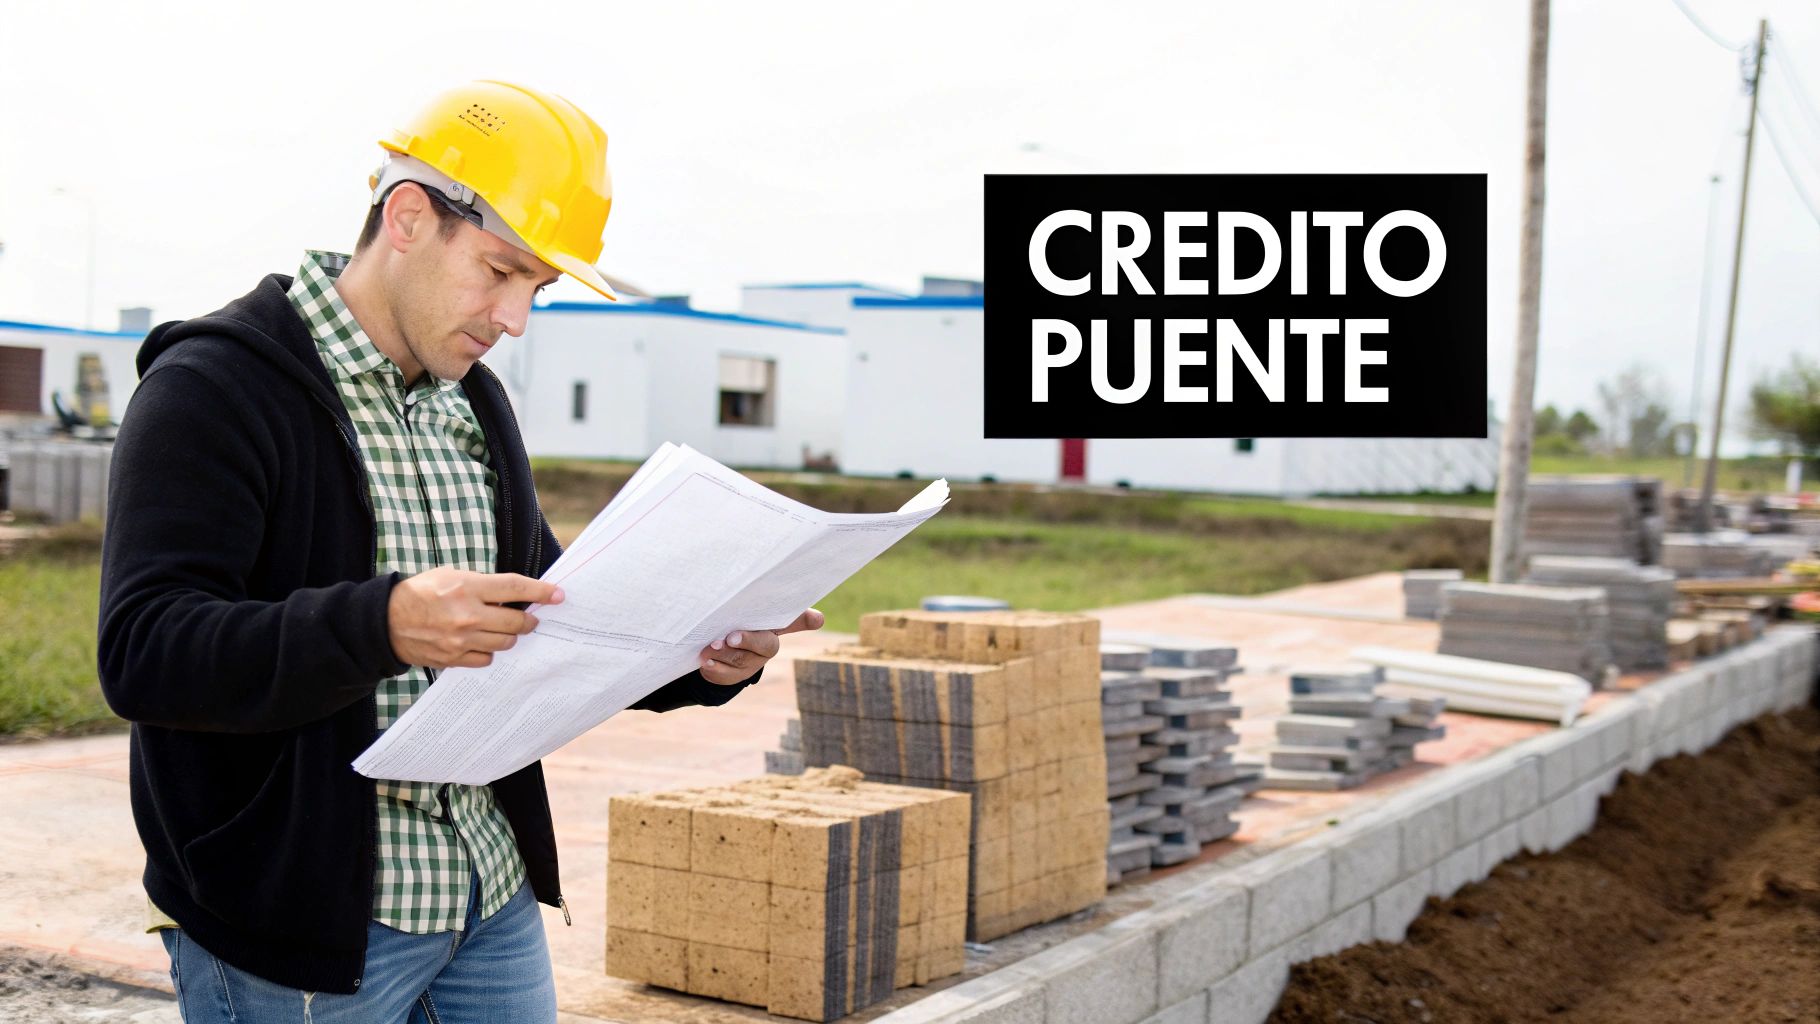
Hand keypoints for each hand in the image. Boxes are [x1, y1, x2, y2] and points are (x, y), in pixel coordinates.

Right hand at [387, 567, 563, 669]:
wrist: (385, 622)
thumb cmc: (421, 593)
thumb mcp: (452, 576)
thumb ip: (483, 585)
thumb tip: (514, 595)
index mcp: (468, 587)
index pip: (515, 588)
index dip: (541, 592)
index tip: (558, 595)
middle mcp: (468, 615)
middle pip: (516, 622)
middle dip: (529, 621)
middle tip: (530, 619)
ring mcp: (461, 640)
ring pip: (505, 643)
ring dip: (510, 637)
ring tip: (503, 630)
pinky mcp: (454, 659)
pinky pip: (487, 660)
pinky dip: (490, 652)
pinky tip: (482, 643)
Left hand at [699, 609, 825, 685]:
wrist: (715, 649)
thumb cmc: (735, 622)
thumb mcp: (743, 611)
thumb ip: (752, 601)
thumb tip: (782, 597)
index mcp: (773, 626)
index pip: (796, 620)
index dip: (807, 619)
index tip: (818, 617)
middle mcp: (767, 646)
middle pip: (765, 645)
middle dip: (748, 641)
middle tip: (731, 637)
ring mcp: (751, 664)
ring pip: (741, 661)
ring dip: (724, 654)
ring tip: (710, 647)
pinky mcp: (734, 677)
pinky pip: (726, 676)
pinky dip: (714, 669)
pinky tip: (706, 662)